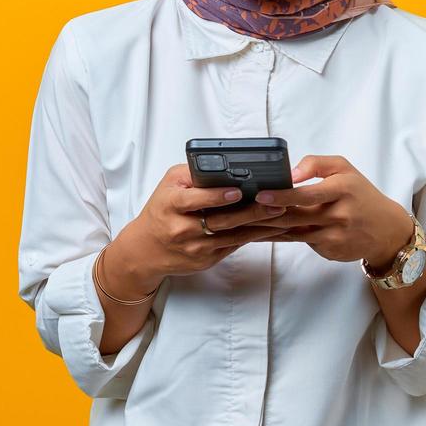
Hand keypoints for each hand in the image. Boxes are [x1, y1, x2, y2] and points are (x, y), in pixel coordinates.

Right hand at [115, 163, 292, 286]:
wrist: (145, 250)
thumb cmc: (161, 210)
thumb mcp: (169, 185)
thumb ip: (193, 174)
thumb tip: (225, 164)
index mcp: (170, 205)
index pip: (195, 200)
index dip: (217, 196)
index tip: (238, 191)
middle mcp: (182, 229)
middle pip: (221, 221)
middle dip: (251, 212)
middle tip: (276, 202)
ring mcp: (196, 248)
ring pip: (232, 236)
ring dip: (259, 226)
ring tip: (280, 213)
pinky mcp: (206, 260)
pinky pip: (234, 246)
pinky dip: (253, 237)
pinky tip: (270, 227)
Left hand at [253, 155, 413, 269]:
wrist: (386, 229)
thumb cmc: (360, 194)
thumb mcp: (344, 169)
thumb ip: (316, 164)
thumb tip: (290, 174)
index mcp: (343, 189)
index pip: (308, 194)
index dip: (283, 196)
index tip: (262, 195)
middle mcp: (340, 215)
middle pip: (297, 216)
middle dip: (268, 214)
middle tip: (243, 210)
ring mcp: (335, 236)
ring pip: (295, 232)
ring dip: (269, 228)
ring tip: (245, 222)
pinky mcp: (330, 251)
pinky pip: (301, 242)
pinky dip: (282, 237)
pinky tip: (264, 233)